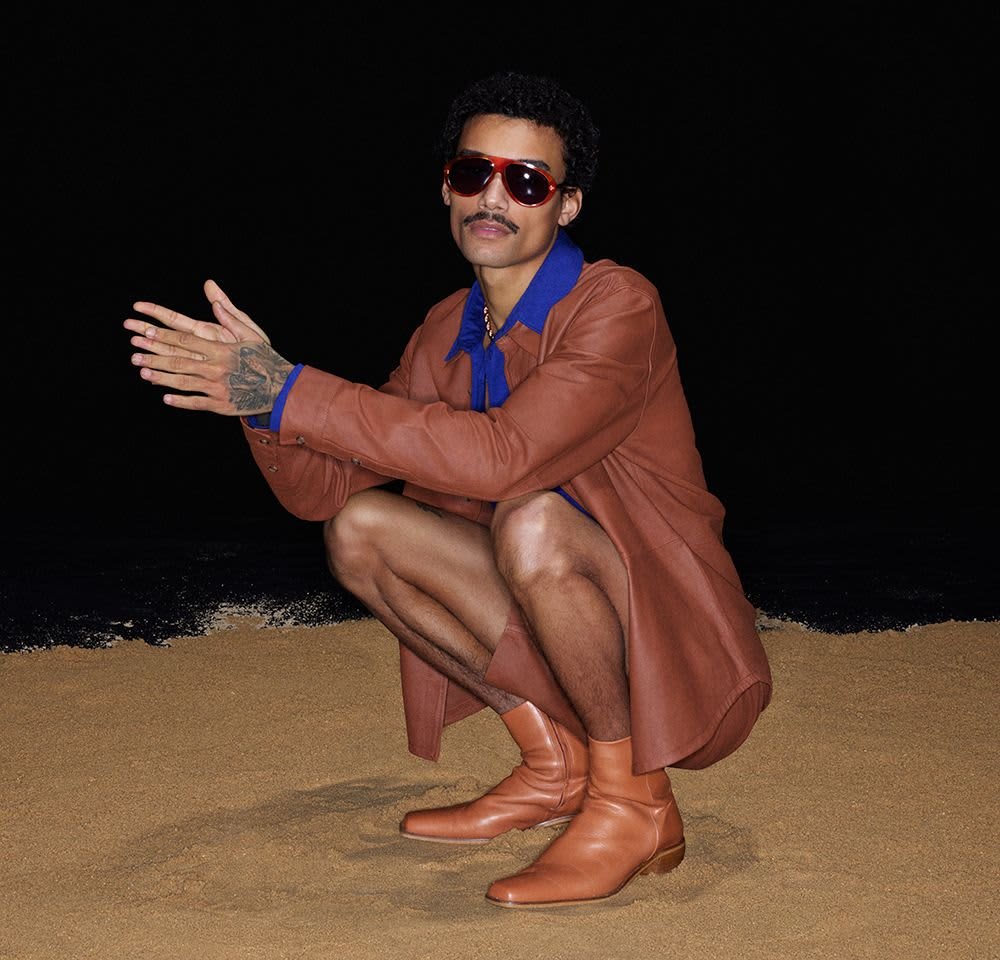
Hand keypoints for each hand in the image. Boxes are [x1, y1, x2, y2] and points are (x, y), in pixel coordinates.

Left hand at [125, 280, 292, 414]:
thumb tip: (214, 298)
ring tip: (143, 372)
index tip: (145, 333)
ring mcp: (217, 389)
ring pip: (182, 382)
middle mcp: (216, 369)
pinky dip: (179, 401)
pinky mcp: (221, 405)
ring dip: (161, 377)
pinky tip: (165, 397)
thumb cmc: (265, 359)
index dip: (163, 337)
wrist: (281, 389)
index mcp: (221, 350)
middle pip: (178, 361)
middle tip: (134, 353)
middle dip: (154, 356)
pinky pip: (195, 403)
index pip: (185, 341)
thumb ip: (230, 318)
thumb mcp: (251, 335)